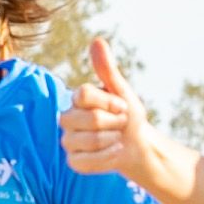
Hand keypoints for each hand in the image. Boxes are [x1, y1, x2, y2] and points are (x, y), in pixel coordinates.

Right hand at [59, 35, 189, 200]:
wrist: (136, 145)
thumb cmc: (127, 116)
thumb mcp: (122, 91)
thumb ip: (107, 69)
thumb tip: (96, 41)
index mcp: (77, 99)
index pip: (85, 94)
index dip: (110, 102)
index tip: (122, 106)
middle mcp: (68, 119)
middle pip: (91, 119)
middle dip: (115, 122)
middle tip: (121, 123)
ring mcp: (69, 141)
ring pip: (92, 141)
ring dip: (114, 140)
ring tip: (117, 138)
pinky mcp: (74, 162)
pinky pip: (90, 161)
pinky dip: (109, 157)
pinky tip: (115, 152)